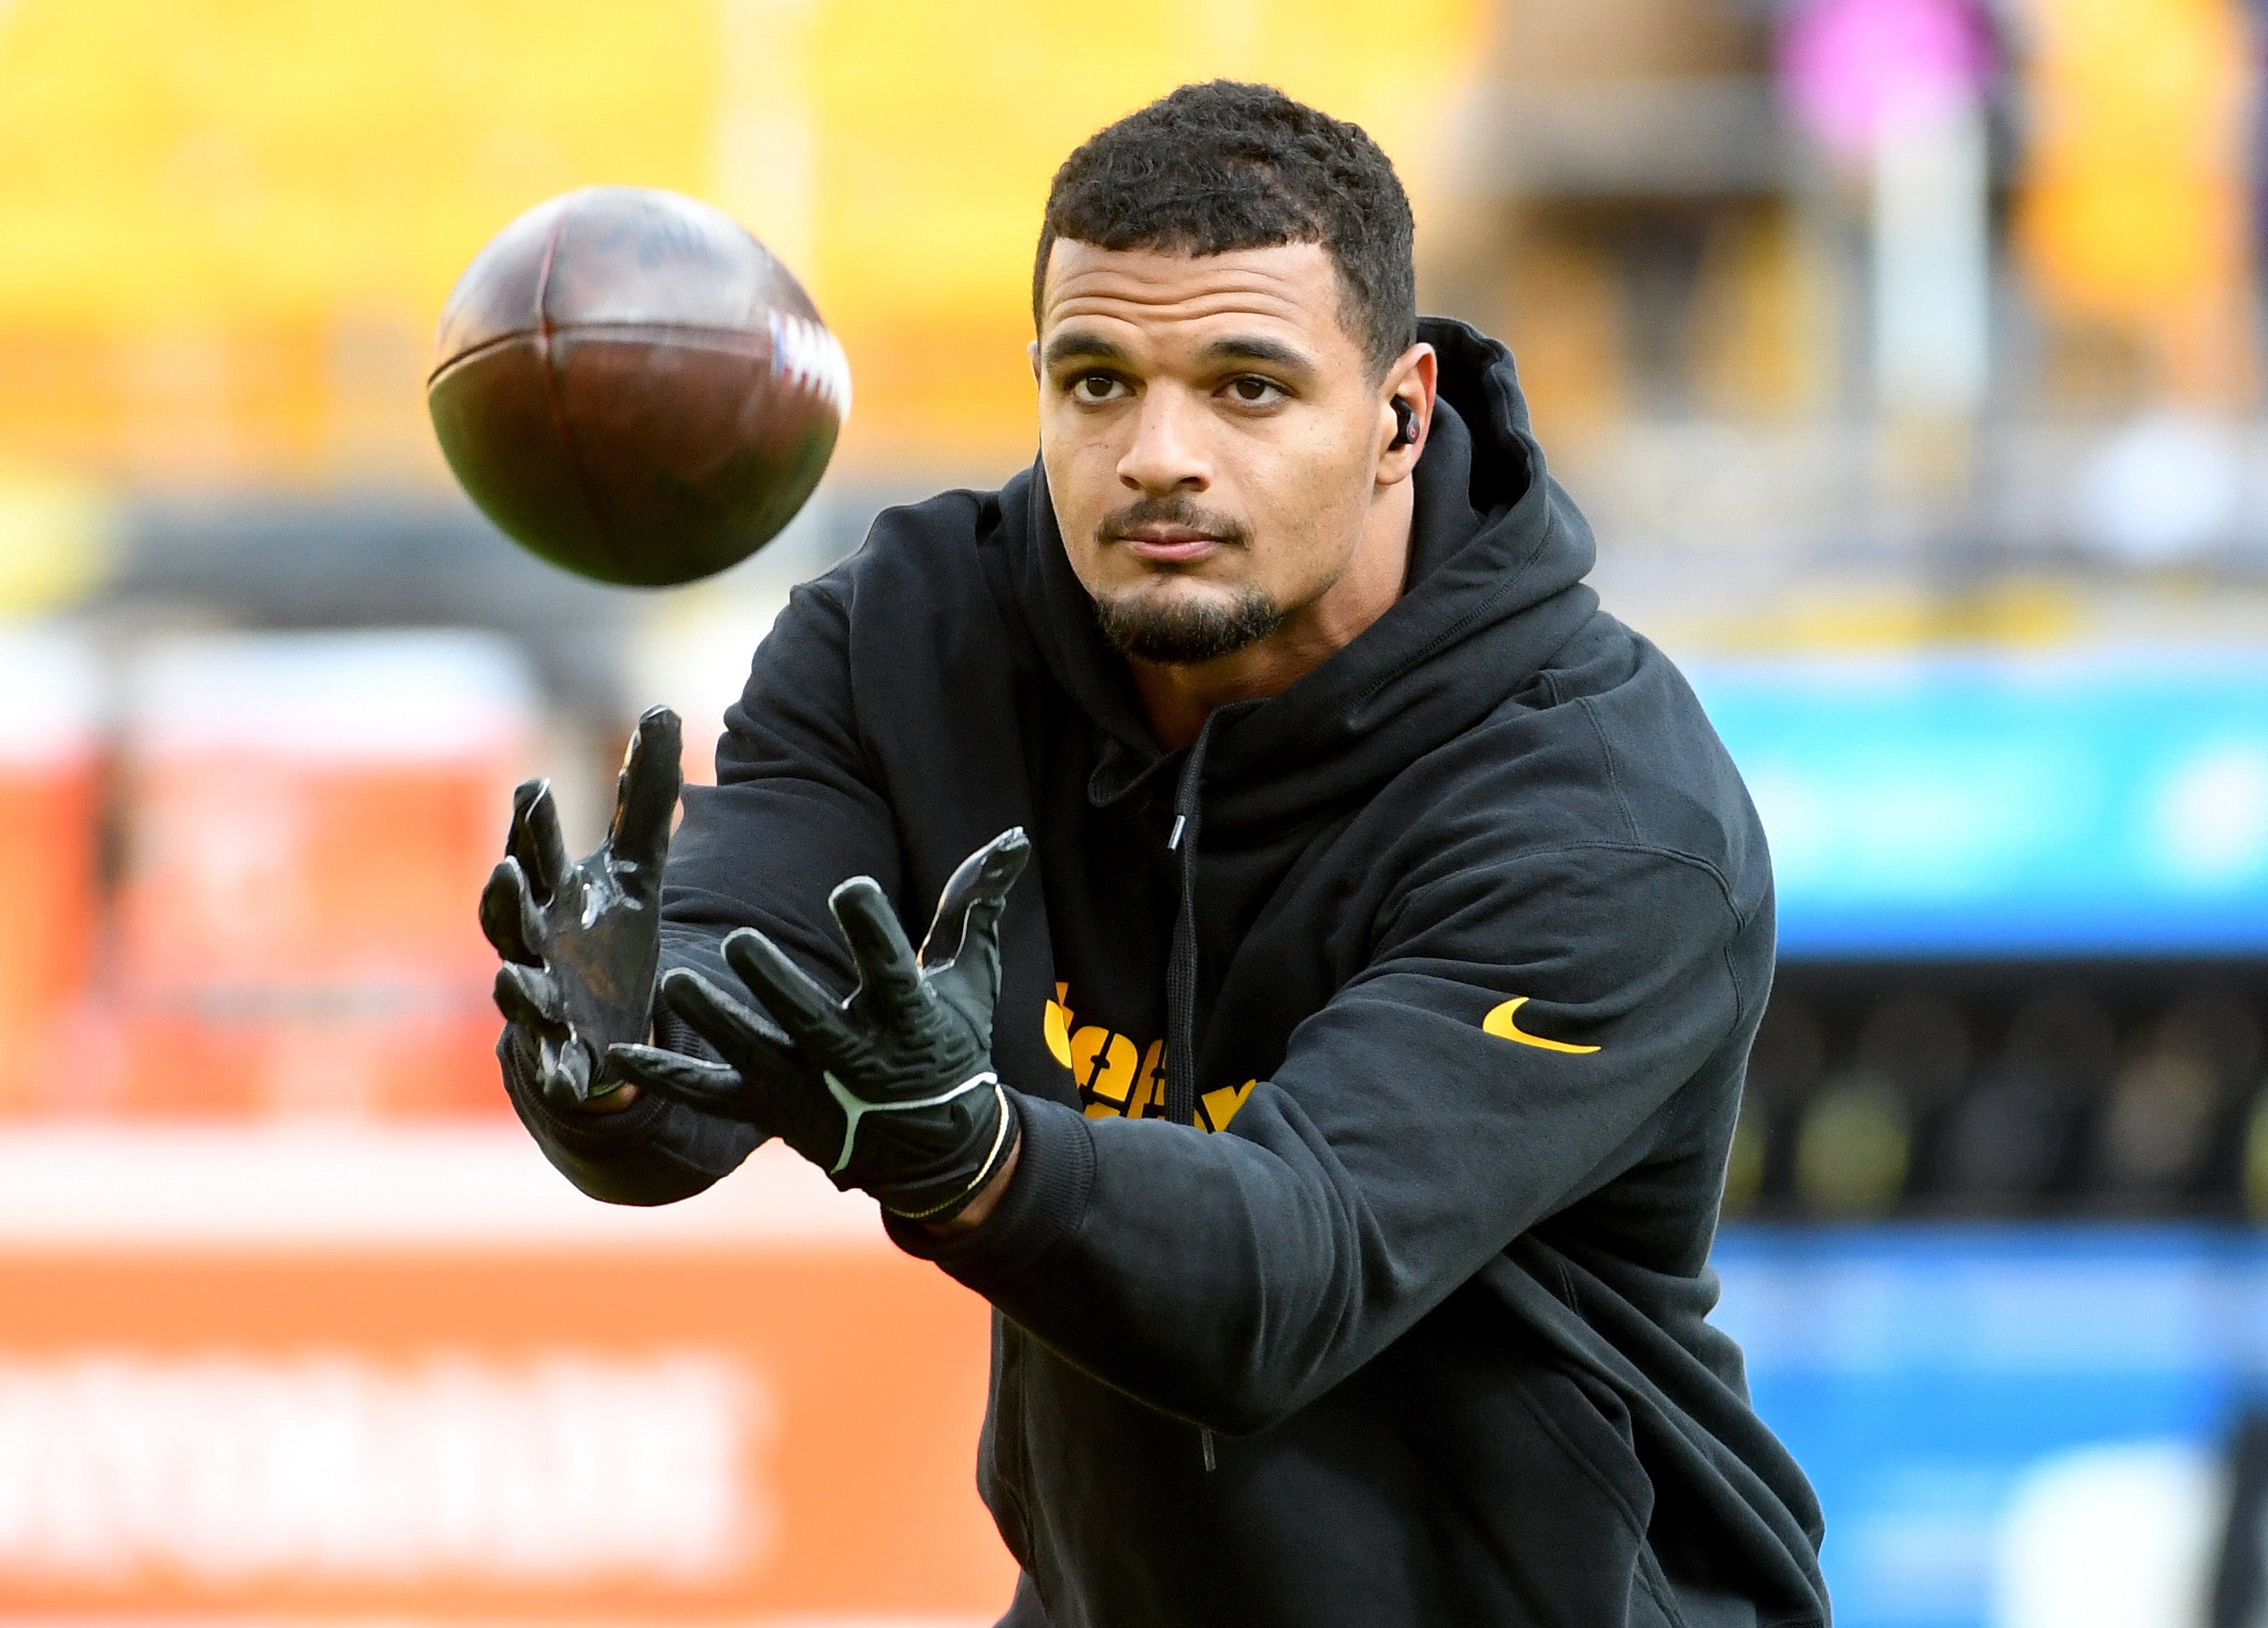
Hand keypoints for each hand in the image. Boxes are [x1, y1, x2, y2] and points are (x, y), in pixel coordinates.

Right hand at [481, 706, 680, 1109]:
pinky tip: (566, 1078)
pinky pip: (551, 1065)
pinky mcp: (561, 1053)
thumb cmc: (609, 932)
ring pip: (516, 991)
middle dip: (504, 896)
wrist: (604, 1020)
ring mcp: (540, 1000)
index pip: (533, 853)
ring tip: (512, 977)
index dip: (531, 823)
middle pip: (506, 917)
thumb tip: (661, 708)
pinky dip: (555, 1071)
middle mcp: (532, 944)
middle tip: (507, 871)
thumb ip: (644, 794)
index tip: (536, 786)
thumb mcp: (639, 864)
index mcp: (548, 895)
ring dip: (513, 985)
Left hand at [611, 828, 1029, 1221]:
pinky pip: (712, 1098)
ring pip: (756, 1058)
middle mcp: (856, 1062)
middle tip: (742, 939)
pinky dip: (667, 1078)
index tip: (850, 890)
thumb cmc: (951, 1047)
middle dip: (777, 984)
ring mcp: (809, 1093)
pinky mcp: (771, 1112)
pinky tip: (621, 1052)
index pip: (892, 972)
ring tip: (679, 984)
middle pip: (812, 1021)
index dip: (872, 932)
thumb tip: (1013, 834)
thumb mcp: (970, 978)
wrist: (937, 1149)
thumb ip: (978, 905)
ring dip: (716, 1025)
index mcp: (909, 1023)